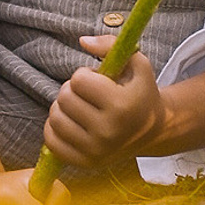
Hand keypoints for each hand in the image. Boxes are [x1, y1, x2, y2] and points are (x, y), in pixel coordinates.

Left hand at [41, 34, 165, 169]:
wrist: (153, 132)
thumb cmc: (140, 93)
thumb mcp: (136, 63)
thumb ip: (110, 44)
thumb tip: (83, 41)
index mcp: (122, 106)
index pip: (78, 80)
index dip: (85, 75)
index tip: (98, 81)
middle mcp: (109, 131)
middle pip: (64, 98)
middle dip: (72, 90)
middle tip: (89, 96)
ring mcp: (96, 151)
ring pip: (55, 118)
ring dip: (63, 108)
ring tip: (81, 108)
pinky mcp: (86, 163)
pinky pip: (51, 141)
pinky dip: (55, 129)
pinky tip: (71, 123)